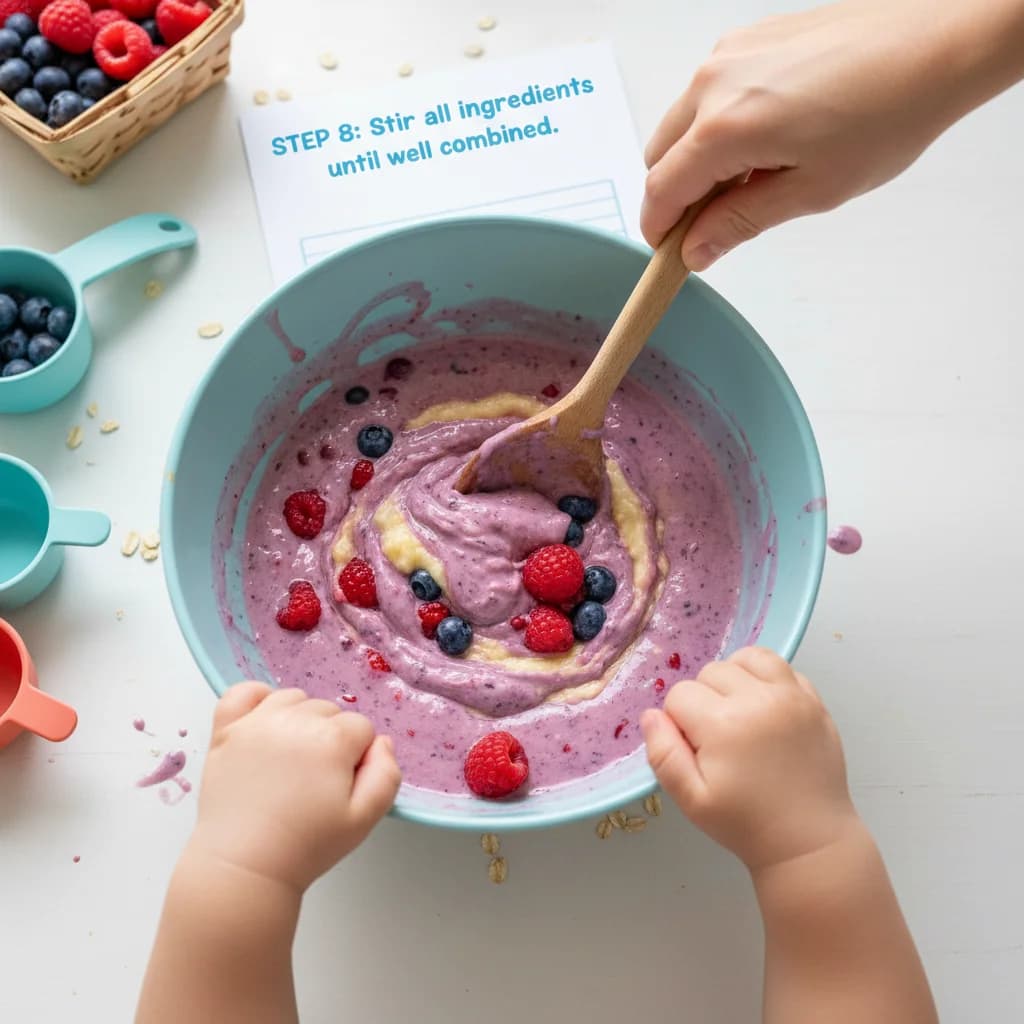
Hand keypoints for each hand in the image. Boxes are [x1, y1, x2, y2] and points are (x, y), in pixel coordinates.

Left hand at [190, 683, 401, 892]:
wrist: (243, 866)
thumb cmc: (306, 846)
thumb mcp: (364, 819)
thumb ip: (387, 775)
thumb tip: (382, 743)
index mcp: (332, 740)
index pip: (361, 728)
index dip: (357, 757)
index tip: (342, 786)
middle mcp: (295, 720)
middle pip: (329, 711)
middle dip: (330, 738)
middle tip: (316, 780)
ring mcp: (257, 722)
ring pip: (294, 699)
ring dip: (300, 719)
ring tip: (292, 758)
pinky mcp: (226, 730)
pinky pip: (243, 692)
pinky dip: (257, 699)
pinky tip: (265, 723)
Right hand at [641, 0, 1004, 268]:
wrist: (938, 40)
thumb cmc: (889, 112)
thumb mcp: (811, 191)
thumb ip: (739, 222)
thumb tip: (695, 249)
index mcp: (724, 128)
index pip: (661, 190)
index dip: (659, 230)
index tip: (670, 253)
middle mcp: (713, 83)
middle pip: (660, 155)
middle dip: (677, 194)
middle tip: (718, 221)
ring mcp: (728, 54)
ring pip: (682, 124)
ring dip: (699, 158)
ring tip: (757, 174)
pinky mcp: (748, 39)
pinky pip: (709, 93)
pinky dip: (720, 124)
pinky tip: (771, 136)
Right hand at [641, 647, 857, 869]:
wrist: (809, 842)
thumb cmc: (745, 824)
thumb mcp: (691, 800)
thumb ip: (663, 754)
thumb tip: (651, 715)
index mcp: (723, 723)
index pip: (680, 695)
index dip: (678, 721)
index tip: (695, 749)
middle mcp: (758, 699)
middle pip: (710, 672)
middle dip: (704, 699)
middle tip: (717, 738)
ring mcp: (791, 696)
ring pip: (746, 658)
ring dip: (734, 677)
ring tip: (738, 710)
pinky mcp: (814, 701)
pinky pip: (782, 667)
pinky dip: (767, 678)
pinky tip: (765, 707)